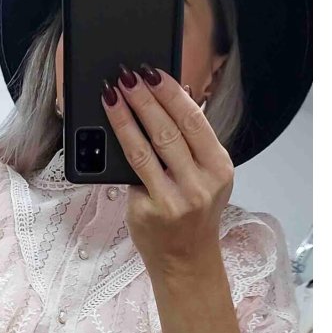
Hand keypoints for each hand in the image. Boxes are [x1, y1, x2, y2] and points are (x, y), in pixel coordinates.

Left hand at [102, 65, 233, 275]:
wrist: (185, 260)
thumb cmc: (192, 213)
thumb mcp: (206, 177)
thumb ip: (192, 143)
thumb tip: (173, 97)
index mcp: (219, 167)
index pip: (195, 121)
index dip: (172, 93)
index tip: (154, 72)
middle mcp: (202, 183)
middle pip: (169, 130)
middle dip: (146, 99)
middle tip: (127, 76)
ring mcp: (176, 199)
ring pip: (147, 148)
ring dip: (127, 117)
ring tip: (113, 94)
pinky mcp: (151, 211)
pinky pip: (133, 172)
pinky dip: (122, 145)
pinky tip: (111, 128)